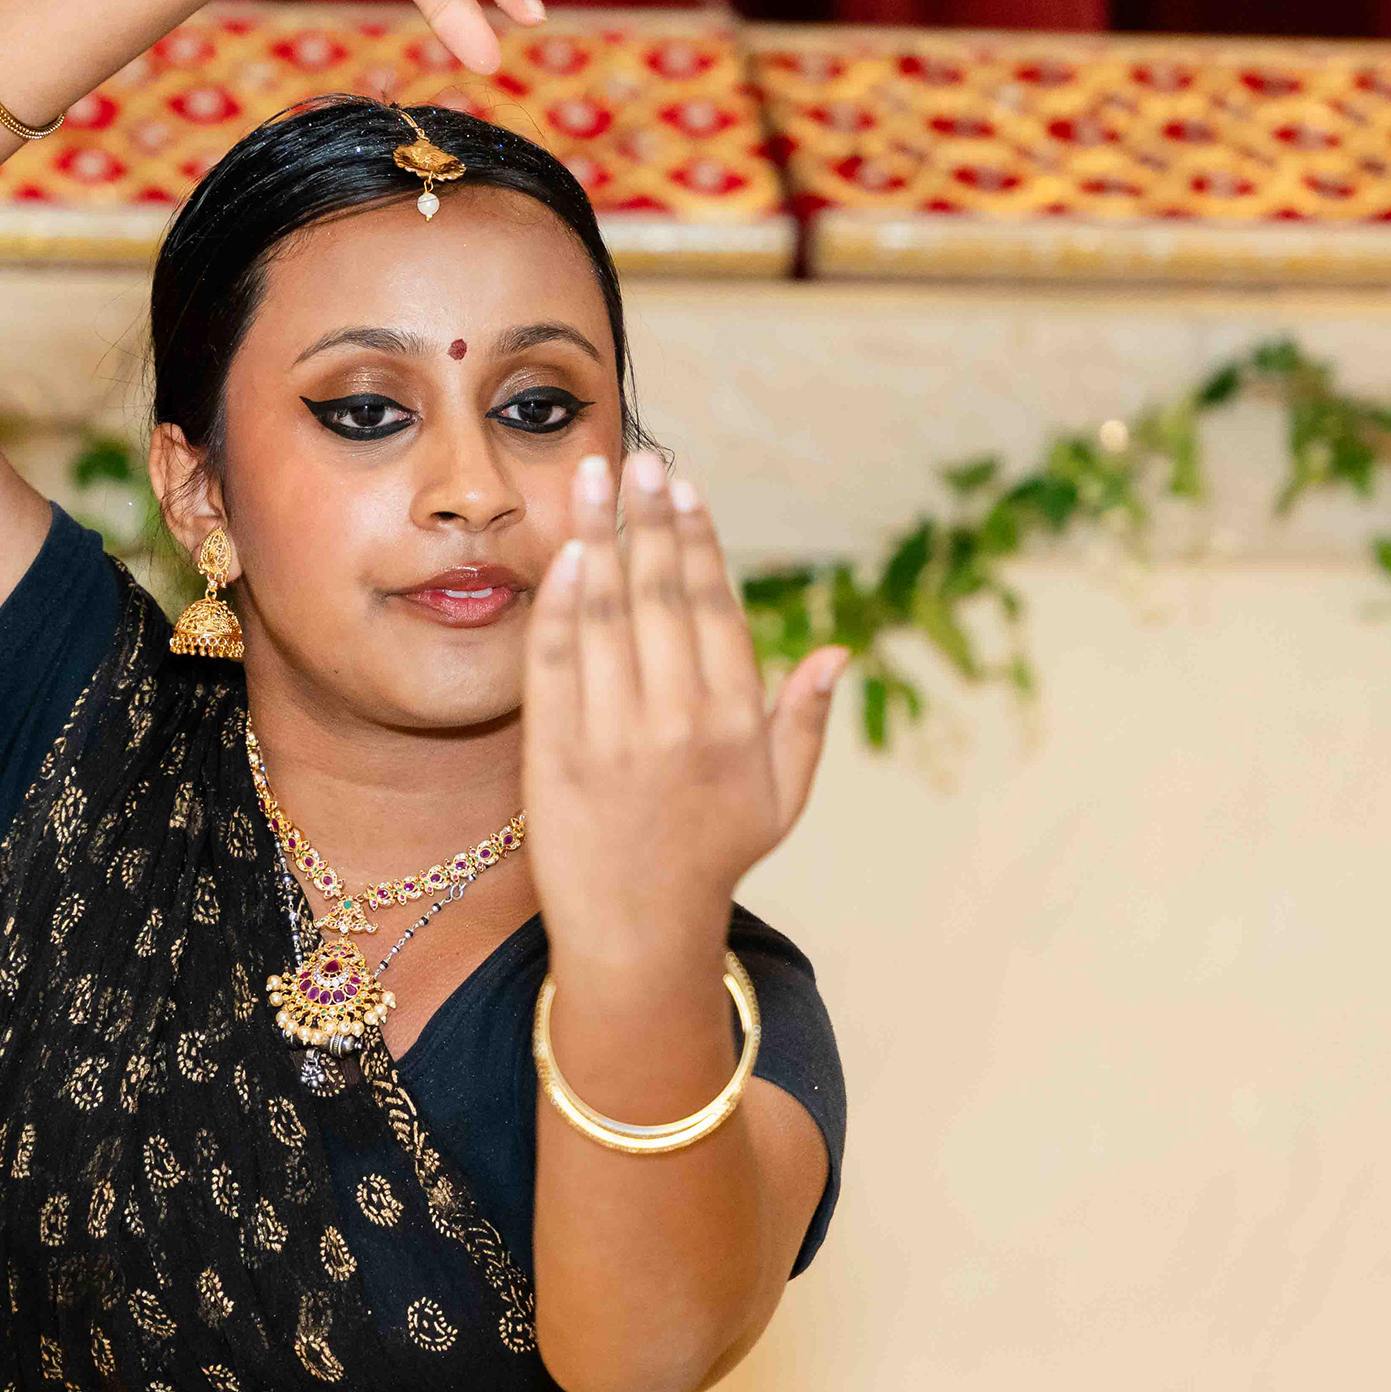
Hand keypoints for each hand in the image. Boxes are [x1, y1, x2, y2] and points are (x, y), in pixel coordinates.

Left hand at [522, 451, 848, 981]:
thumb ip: (805, 721)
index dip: (698, 541)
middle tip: (635, 457)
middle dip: (647, 518)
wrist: (637, 935)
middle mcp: (676, 724)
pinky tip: (563, 555)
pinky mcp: (555, 755)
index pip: (715, 609)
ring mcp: (612, 738)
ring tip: (588, 478)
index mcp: (736, 725)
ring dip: (596, 537)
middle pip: (660, 597)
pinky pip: (554, 664)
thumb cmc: (713, 858)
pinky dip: (557, 605)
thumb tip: (836, 651)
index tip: (684, 486)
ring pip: (604, 616)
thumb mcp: (780, 798)